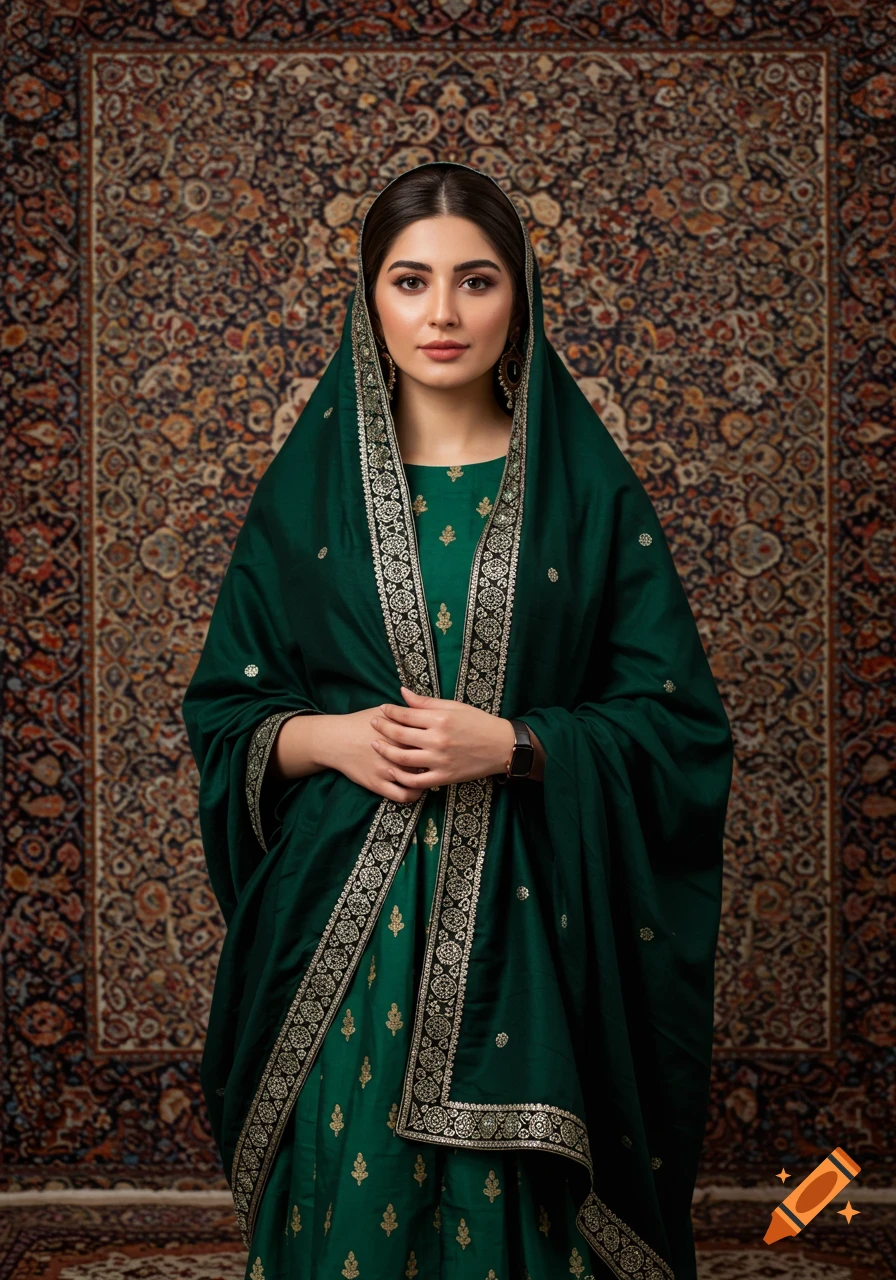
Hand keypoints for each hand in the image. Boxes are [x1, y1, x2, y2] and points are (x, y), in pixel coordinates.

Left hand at [368, 685, 515, 790]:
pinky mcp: (444, 777)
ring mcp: (440, 760)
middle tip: (372, 723)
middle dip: (382, 728)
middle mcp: (438, 739)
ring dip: (385, 751)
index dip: (390, 711)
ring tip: (375, 744)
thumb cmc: (478, 722)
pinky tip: (391, 769)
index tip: (382, 709)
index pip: (406, 714)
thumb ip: (426, 702)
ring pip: (402, 758)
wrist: (501, 746)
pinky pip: (416, 780)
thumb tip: (402, 692)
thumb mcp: (454, 707)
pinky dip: (401, 776)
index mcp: (440, 719)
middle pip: (400, 734)